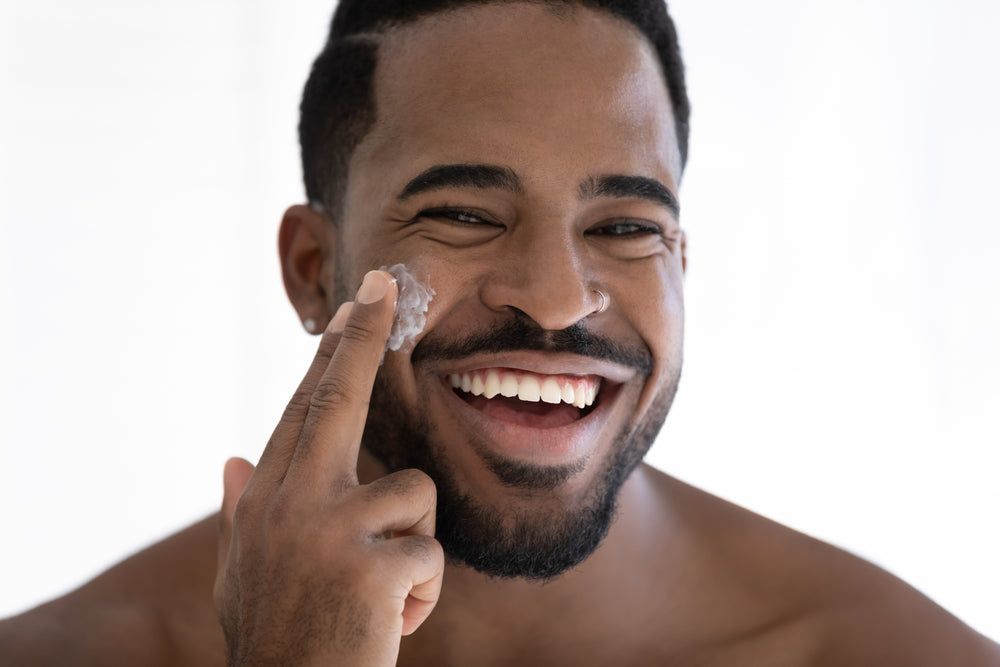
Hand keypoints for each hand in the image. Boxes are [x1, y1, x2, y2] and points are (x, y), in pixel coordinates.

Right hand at [214, 270, 443, 666]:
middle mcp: (291, 501)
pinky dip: (421, 596)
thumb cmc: (275, 637)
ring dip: (412, 548)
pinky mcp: (369, 565)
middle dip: (363, 334)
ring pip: (415, 492)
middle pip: (337, 397)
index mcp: (268, 498)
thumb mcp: (244, 573)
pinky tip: (387, 623)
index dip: (331, 356)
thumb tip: (230, 457)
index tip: (350, 309)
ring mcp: (328, 529)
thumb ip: (242, 512)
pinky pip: (430, 556)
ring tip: (379, 593)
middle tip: (386, 283)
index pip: (305, 409)